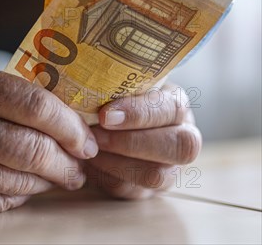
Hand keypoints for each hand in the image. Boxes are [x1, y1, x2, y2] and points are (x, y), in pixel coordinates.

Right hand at [0, 66, 98, 215]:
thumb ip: (8, 94)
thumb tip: (69, 118)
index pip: (32, 104)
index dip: (68, 124)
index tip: (86, 137)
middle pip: (29, 148)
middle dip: (67, 161)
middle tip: (81, 164)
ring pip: (19, 180)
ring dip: (48, 181)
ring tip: (61, 176)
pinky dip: (20, 195)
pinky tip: (26, 186)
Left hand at [85, 83, 201, 198]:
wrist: (104, 123)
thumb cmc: (109, 98)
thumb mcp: (116, 85)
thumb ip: (111, 84)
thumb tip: (85, 78)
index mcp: (176, 103)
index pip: (171, 108)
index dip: (139, 113)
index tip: (104, 115)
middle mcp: (183, 136)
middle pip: (179, 147)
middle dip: (131, 143)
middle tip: (95, 136)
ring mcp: (171, 167)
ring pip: (156, 175)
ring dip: (116, 163)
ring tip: (88, 150)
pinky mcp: (150, 190)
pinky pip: (132, 191)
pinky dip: (106, 178)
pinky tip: (88, 164)